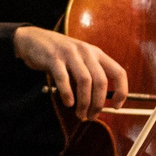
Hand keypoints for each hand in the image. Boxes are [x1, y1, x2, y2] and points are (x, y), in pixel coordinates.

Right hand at [13, 27, 128, 119]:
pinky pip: (64, 78)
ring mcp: (70, 54)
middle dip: (98, 103)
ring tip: (79, 114)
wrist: (33, 39)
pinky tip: (68, 103)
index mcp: (96, 53)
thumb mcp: (79, 61)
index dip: (122, 91)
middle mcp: (86, 52)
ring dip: (84, 102)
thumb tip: (98, 104)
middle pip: (101, 81)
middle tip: (91, 116)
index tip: (116, 107)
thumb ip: (89, 77)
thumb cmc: (59, 55)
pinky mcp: (53, 58)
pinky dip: (67, 94)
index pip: (118, 72)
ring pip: (85, 81)